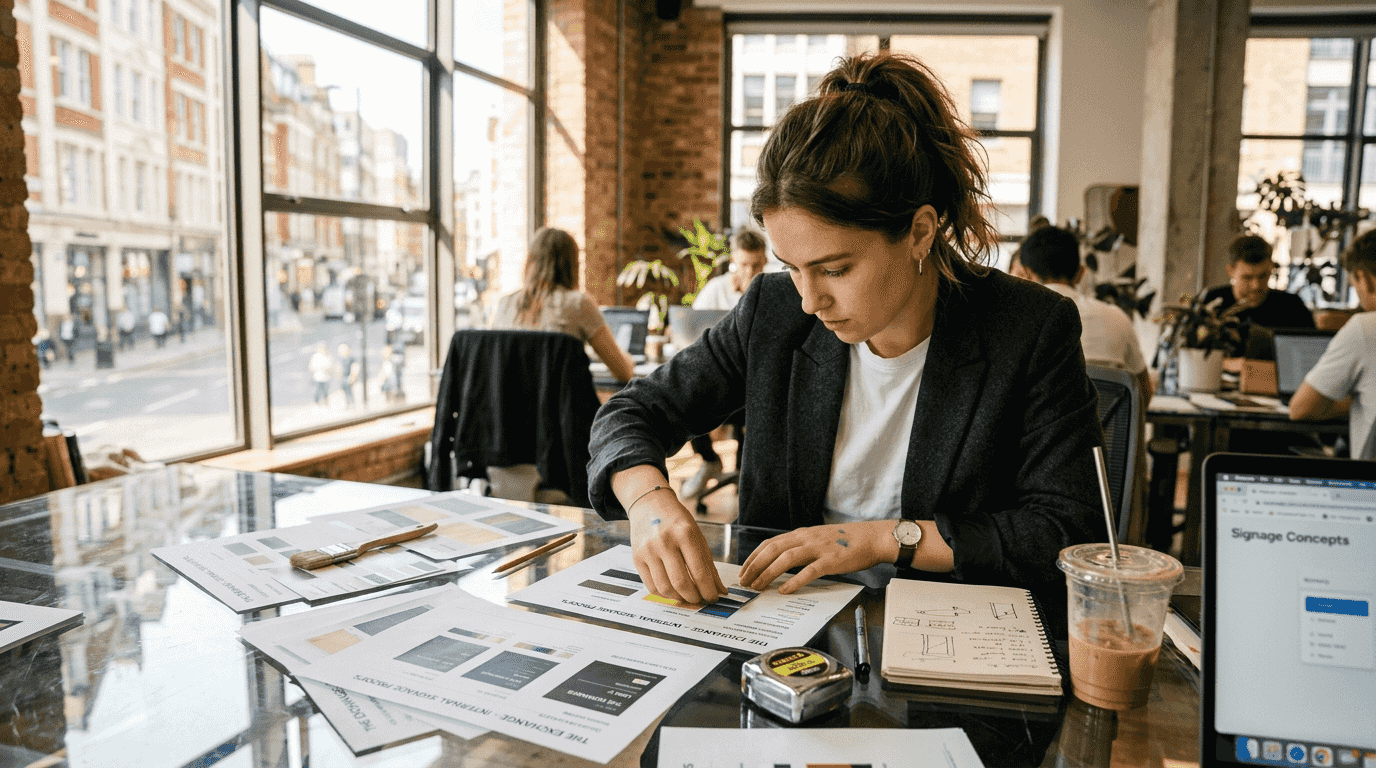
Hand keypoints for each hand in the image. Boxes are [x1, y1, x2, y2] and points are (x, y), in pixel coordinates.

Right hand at [628, 490, 726, 603]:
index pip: (699, 571)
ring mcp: (648, 550)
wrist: (650, 504)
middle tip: (700, 599)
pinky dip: (664, 594)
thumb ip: (708, 564)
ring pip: (664, 588)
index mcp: (685, 534)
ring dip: (679, 598)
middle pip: (681, 582)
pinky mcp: (637, 558)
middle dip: (694, 597)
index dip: (708, 590)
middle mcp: (665, 542)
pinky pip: (651, 585)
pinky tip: (672, 591)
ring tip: (687, 596)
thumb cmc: (677, 521)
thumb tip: (719, 590)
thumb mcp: (697, 536)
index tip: (713, 598)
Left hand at [739, 521, 896, 594]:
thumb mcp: (818, 539)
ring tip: (759, 586)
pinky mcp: (831, 560)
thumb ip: (801, 548)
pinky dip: (795, 581)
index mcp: (802, 534)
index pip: (770, 543)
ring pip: (786, 559)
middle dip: (755, 566)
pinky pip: (809, 571)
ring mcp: (819, 548)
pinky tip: (785, 590)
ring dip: (769, 573)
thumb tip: (782, 563)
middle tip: (745, 582)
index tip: (744, 570)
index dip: (754, 557)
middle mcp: (807, 538)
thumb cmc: (846, 542)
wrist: (872, 538)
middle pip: (773, 550)